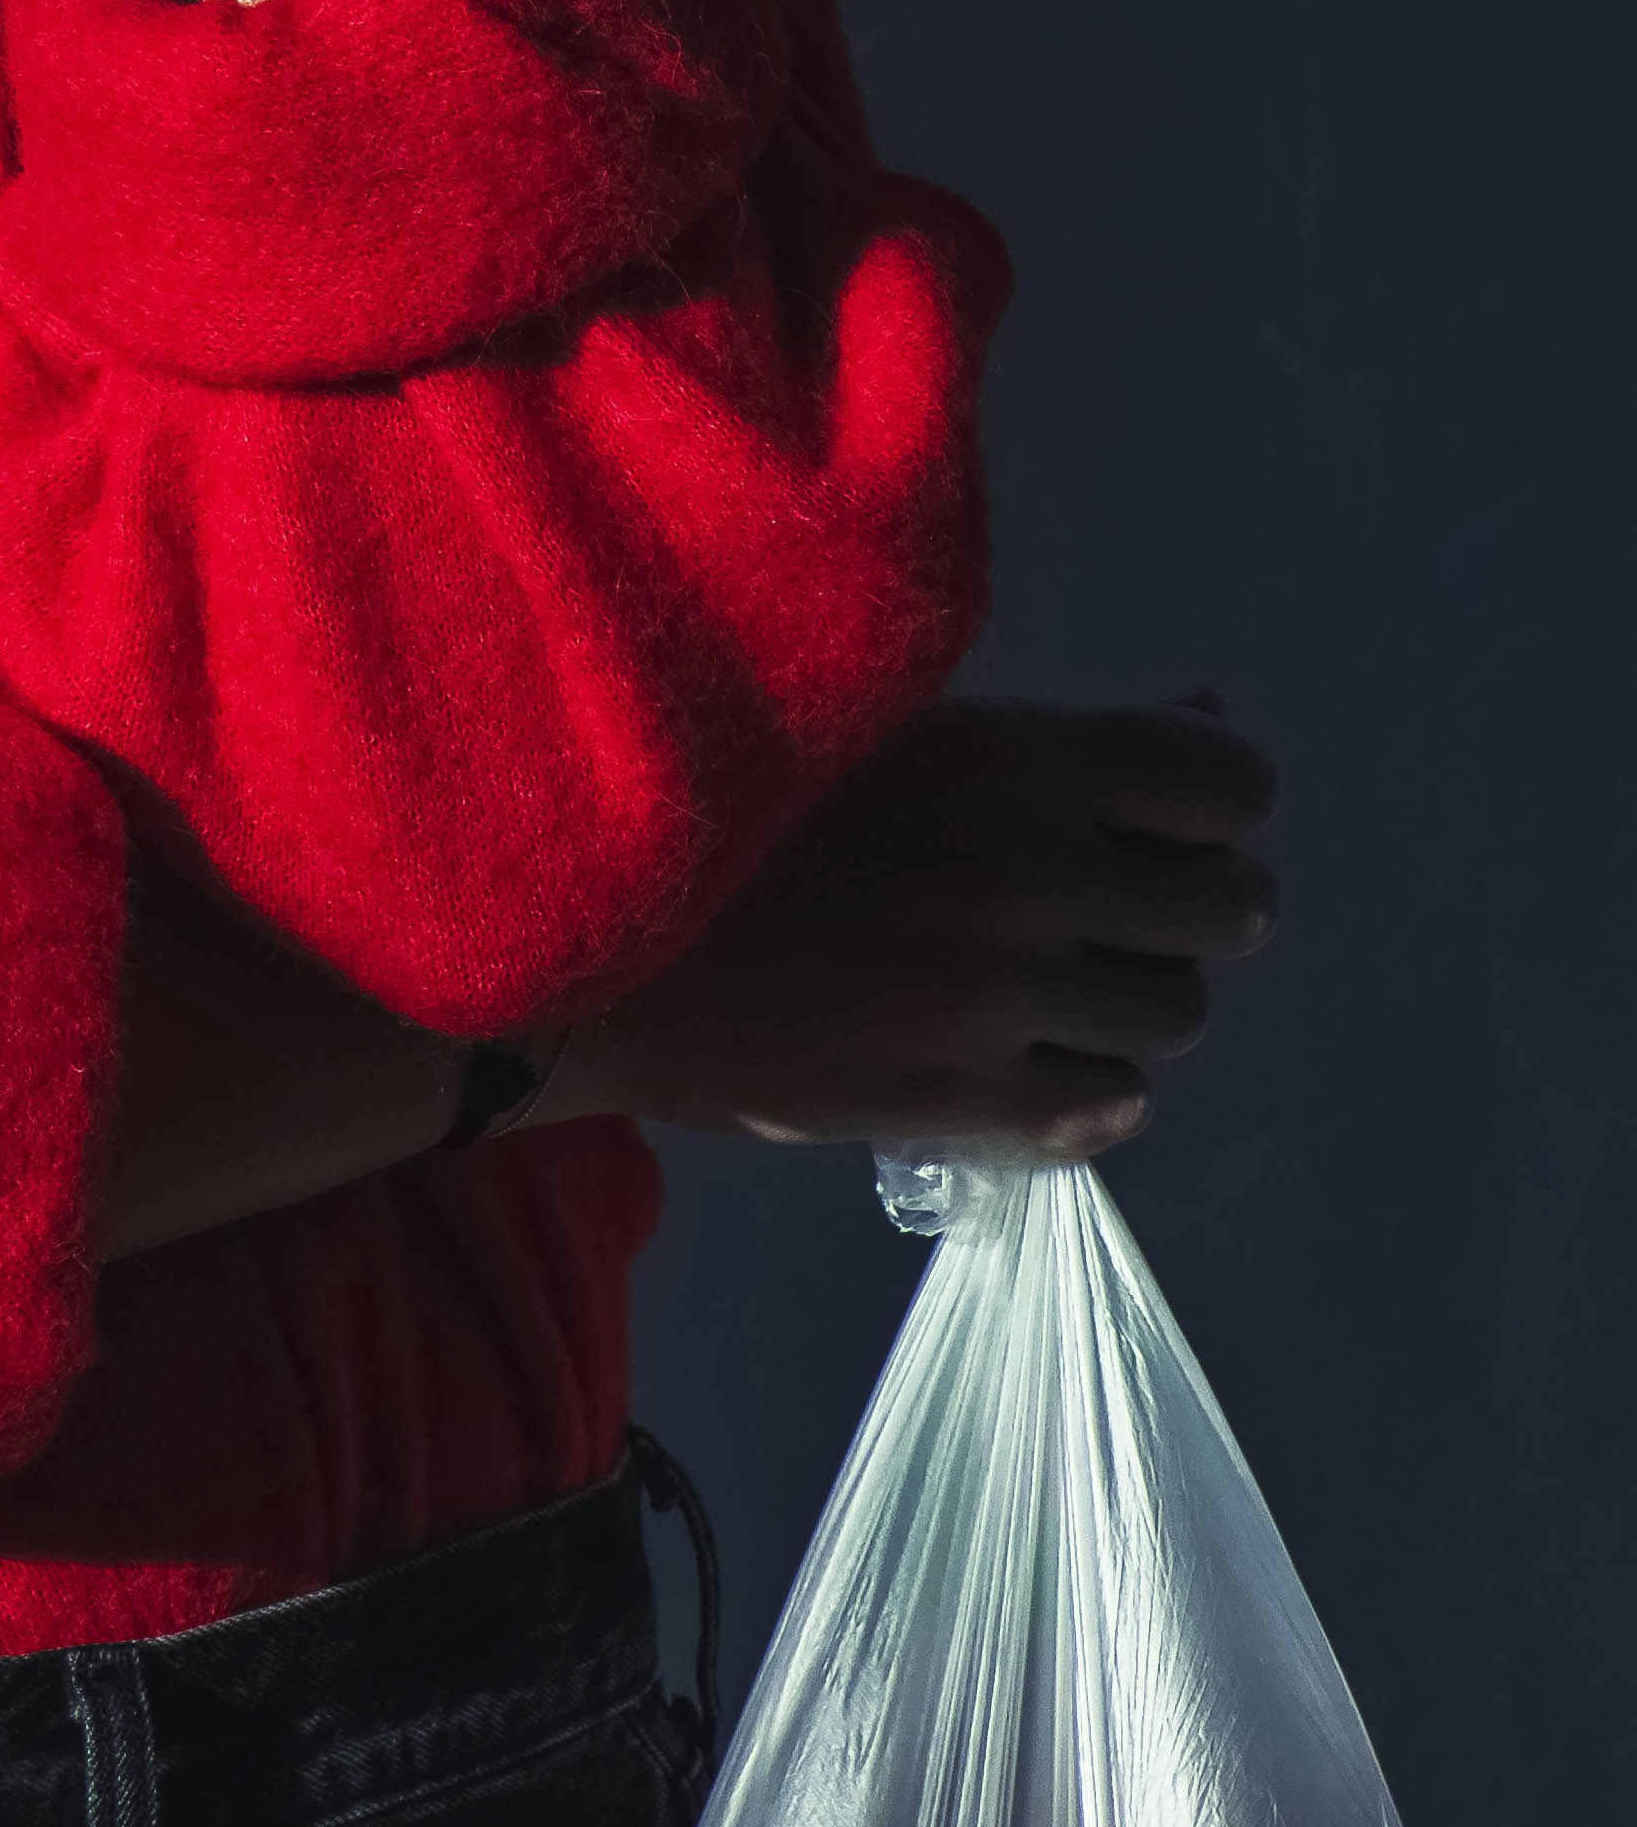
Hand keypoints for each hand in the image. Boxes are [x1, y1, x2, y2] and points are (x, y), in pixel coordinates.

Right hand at [548, 698, 1282, 1160]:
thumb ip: (1063, 736)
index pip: (1227, 784)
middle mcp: (1027, 872)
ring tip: (1039, 978)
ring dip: (1128, 997)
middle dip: (1189, 905)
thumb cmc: (743, 809)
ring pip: (1174, 1014)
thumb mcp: (898, 728)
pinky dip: (1086, 1081)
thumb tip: (1213, 720)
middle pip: (1231, 909)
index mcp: (1013, 756)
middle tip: (1109, 907)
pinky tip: (1014, 1048)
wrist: (595, 947)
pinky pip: (1111, 1107)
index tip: (1161, 822)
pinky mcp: (962, 1103)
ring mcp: (999, 997)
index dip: (1215, 806)